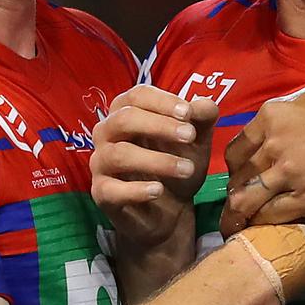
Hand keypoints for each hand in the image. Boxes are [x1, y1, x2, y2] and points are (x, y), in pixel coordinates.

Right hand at [90, 85, 218, 247]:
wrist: (173, 209)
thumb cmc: (178, 162)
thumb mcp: (198, 138)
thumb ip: (203, 116)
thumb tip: (201, 105)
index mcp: (127, 111)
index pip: (137, 95)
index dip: (162, 102)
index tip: (188, 113)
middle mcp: (107, 133)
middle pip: (124, 119)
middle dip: (159, 125)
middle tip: (190, 137)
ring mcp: (101, 163)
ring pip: (118, 154)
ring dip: (157, 160)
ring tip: (187, 169)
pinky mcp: (102, 193)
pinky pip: (110, 189)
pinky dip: (136, 189)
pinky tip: (158, 190)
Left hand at [221, 54, 304, 236]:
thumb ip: (289, 114)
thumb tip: (276, 125)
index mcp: (273, 116)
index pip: (236, 150)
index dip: (236, 169)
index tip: (242, 180)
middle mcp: (275, 143)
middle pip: (239, 176)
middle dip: (236, 194)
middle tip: (238, 207)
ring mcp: (290, 172)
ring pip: (248, 199)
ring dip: (241, 215)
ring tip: (238, 226)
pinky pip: (272, 215)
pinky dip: (264, 223)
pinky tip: (264, 228)